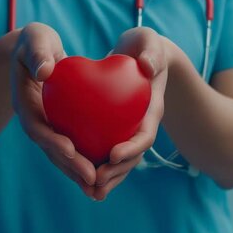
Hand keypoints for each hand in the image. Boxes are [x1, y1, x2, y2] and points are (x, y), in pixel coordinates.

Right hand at [10, 22, 96, 197]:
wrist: (34, 51)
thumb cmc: (36, 42)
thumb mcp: (35, 40)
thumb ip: (38, 53)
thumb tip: (45, 71)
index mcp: (25, 103)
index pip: (37, 127)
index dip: (52, 141)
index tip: (70, 150)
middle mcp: (34, 120)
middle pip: (50, 149)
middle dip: (70, 166)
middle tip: (92, 178)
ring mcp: (45, 126)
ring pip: (60, 155)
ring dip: (77, 173)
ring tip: (99, 188)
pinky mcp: (58, 128)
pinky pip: (71, 148)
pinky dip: (84, 162)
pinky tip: (104, 175)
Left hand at [93, 27, 168, 200]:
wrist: (140, 53)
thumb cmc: (143, 45)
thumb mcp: (148, 41)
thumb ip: (151, 51)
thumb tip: (147, 67)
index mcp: (152, 107)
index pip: (145, 134)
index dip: (131, 148)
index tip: (112, 155)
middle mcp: (142, 123)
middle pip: (133, 156)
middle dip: (116, 172)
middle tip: (95, 181)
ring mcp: (129, 129)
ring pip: (120, 161)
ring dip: (107, 178)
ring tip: (89, 191)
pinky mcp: (116, 130)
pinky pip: (106, 152)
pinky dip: (96, 166)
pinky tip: (80, 179)